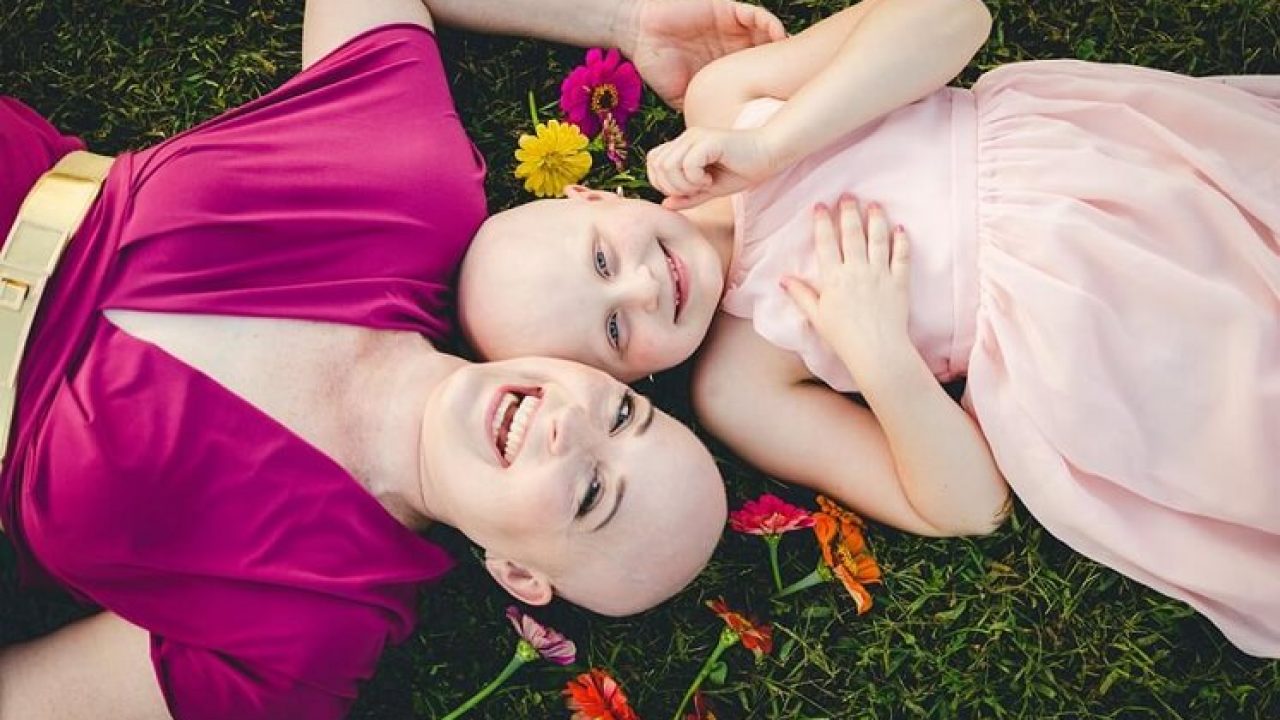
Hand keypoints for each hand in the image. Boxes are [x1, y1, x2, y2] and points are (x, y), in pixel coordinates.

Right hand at [620, 0, 785, 109]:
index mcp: (724, 67)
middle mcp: (732, 47)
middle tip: (801, 82)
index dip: (771, 88)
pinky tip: (777, 35)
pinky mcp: (727, 10)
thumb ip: (699, 112)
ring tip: (794, 59)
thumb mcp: (681, 96)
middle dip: (784, 67)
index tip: (786, 104)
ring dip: (780, 46)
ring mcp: (731, 28)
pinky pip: (754, 14)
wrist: (640, 33)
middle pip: (766, 56)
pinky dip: (768, 24)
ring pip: (765, 36)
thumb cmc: (656, 64)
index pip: (755, 77)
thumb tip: (713, 142)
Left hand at [646, 126, 779, 208]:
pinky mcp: (709, 141)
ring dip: (684, 183)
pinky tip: (710, 180)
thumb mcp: (710, 190)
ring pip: (668, 165)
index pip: (653, 162)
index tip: (686, 190)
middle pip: (657, 165)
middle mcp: (687, 138)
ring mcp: (696, 137)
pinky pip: (687, 163)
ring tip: (704, 185)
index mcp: (684, 145)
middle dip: (672, 186)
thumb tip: (665, 205)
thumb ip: (687, 197)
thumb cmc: (742, 170)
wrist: (769, 155)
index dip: (662, 182)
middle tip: (696, 190)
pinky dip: (695, 178)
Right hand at [782, 197, 911, 380]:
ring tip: (874, 204)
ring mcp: (880, 274)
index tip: (821, 205)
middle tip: (849, 195)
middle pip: (852, 234)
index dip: (823, 221)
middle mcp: (856, 270)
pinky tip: (901, 228)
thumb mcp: (816, 316)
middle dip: (849, 211)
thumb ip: (801, 294)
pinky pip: (902, 256)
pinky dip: (902, 241)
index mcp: (833, 278)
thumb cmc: (843, 337)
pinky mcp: (899, 282)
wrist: (876, 351)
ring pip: (878, 239)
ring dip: (876, 219)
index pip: (826, 242)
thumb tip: (783, 279)